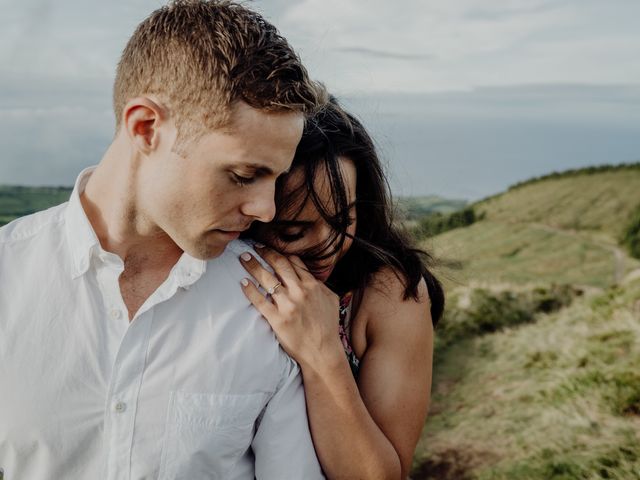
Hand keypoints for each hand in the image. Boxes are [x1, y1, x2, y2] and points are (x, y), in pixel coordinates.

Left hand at [239, 246, 344, 367]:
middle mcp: (299, 291)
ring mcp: (288, 305)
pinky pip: (259, 300)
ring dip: (253, 266)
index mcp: (312, 285)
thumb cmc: (328, 327)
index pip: (293, 262)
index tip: (270, 249)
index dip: (280, 253)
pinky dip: (250, 290)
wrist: (323, 351)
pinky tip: (243, 282)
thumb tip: (312, 277)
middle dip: (264, 253)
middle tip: (254, 247)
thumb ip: (320, 285)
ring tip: (244, 258)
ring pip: (267, 278)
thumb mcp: (330, 300)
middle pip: (278, 265)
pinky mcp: (277, 319)